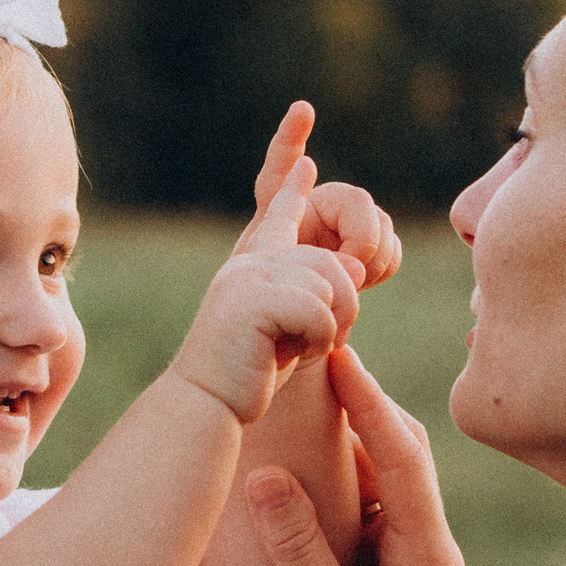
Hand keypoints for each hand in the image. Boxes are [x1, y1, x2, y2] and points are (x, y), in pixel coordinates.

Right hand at [173, 158, 364, 423]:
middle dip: (343, 307)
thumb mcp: (294, 333)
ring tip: (297, 351)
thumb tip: (359, 266)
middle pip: (333, 263)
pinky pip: (319, 310)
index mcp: (254, 267)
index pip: (278, 217)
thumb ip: (323, 298)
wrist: (206, 403)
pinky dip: (318, 340)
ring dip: (330, 328)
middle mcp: (250, 264)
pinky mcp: (254, 300)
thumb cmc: (246, 376)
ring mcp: (249, 278)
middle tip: (316, 342)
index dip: (292, 189)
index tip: (304, 161)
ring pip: (331, 285)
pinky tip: (291, 356)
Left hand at [234, 101, 400, 288]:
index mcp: (281, 204)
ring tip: (347, 281)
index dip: (290, 135)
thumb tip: (355, 267)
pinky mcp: (368, 246)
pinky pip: (392, 250)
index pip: (280, 163)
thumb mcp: (274, 283)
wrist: (288, 320)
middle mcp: (319, 203)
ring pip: (383, 227)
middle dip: (362, 240)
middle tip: (345, 272)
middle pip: (360, 202)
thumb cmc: (270, 299)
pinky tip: (362, 282)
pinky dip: (382, 267)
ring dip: (373, 259)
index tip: (301, 110)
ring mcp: (348, 223)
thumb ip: (307, 268)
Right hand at [246, 346, 463, 565]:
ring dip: (345, 443)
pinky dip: (330, 482)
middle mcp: (425, 554)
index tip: (337, 354)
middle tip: (320, 359)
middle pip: (400, 458)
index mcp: (428, 558)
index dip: (369, 402)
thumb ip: (298, 547)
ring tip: (304, 398)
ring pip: (378, 483)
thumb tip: (267, 473)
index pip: (404, 458)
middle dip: (363, 409)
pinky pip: (357, 513)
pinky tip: (294, 467)